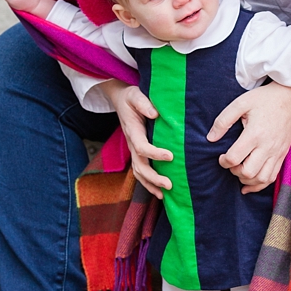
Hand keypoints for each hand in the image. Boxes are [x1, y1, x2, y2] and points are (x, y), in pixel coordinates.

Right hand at [102, 79, 172, 198]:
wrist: (120, 100)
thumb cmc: (130, 97)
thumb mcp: (135, 95)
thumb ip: (144, 103)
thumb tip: (155, 114)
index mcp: (132, 131)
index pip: (141, 147)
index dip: (155, 154)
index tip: (171, 156)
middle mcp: (131, 143)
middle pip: (139, 166)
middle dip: (154, 178)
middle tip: (170, 185)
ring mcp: (133, 150)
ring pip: (138, 172)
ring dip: (150, 185)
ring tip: (164, 195)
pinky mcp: (137, 152)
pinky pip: (140, 171)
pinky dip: (149, 183)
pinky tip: (160, 191)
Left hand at [207, 82, 290, 193]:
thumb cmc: (265, 99)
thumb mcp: (241, 103)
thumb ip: (223, 121)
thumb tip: (210, 138)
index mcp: (254, 134)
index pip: (234, 158)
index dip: (223, 161)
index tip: (221, 156)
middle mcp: (267, 147)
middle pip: (247, 172)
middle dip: (233, 171)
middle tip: (230, 162)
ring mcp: (277, 153)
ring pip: (261, 179)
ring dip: (246, 179)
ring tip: (239, 170)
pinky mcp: (282, 155)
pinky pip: (272, 178)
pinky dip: (259, 184)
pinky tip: (248, 183)